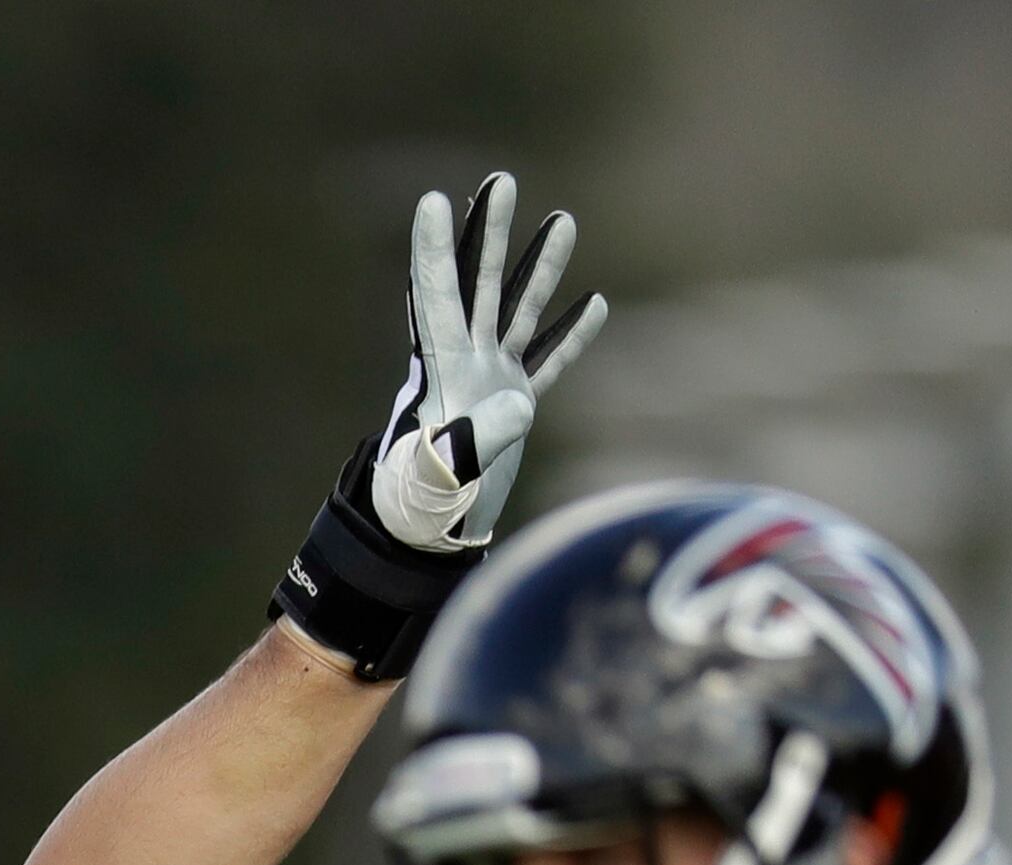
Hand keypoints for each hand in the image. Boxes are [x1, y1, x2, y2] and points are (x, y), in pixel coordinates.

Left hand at [365, 174, 605, 553]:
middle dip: (487, 233)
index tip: (432, 202)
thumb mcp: (437, 475)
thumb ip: (473, 439)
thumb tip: (517, 405)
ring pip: (516, 311)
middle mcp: (462, 364)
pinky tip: (594, 304)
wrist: (423, 535)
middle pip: (476, 285)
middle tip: (499, 182)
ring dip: (537, 268)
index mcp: (437, 371)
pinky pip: (547, 362)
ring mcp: (489, 381)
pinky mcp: (513, 409)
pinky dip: (568, 336)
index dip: (434, 249)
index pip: (434, 297)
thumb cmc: (417, 508)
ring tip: (561, 219)